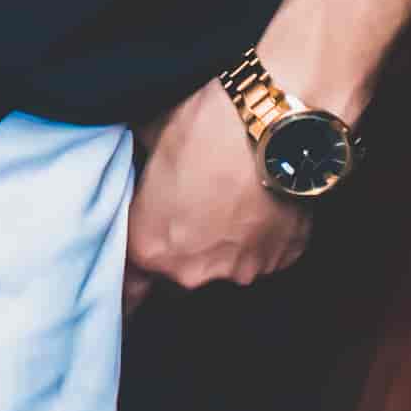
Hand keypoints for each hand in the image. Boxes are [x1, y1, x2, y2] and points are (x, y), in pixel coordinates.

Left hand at [124, 79, 311, 300]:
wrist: (273, 125)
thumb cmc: (203, 127)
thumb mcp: (147, 137)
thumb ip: (138, 170)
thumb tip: (139, 161)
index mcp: (150, 248)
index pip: (128, 286)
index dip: (131, 272)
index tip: (137, 260)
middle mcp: (194, 272)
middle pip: (176, 279)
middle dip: (178, 254)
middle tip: (187, 211)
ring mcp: (242, 270)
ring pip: (224, 268)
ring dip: (222, 246)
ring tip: (229, 201)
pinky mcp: (282, 259)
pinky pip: (263, 255)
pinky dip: (260, 237)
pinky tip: (259, 204)